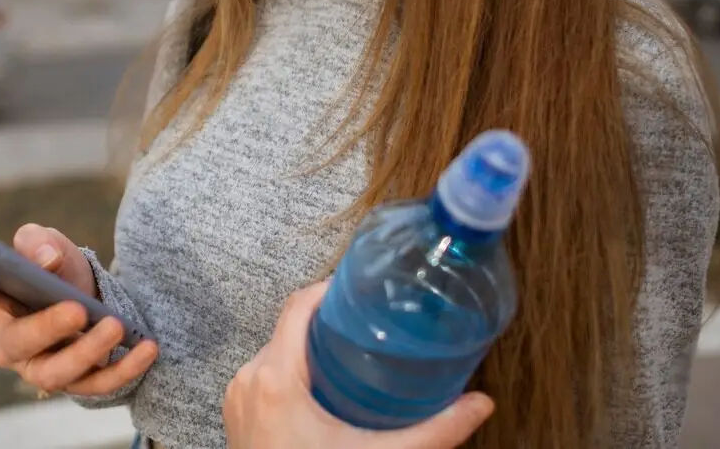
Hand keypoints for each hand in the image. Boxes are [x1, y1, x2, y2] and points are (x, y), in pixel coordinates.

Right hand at [0, 223, 158, 396]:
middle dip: (46, 328)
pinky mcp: (80, 383)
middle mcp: (12, 343)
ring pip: (57, 373)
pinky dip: (126, 368)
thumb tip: (45, 258)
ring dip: (88, 351)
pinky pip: (100, 383)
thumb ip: (39, 243)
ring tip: (115, 325)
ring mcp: (43, 368)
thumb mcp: (48, 245)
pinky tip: (148, 347)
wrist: (94, 298)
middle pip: (17, 344)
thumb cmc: (58, 270)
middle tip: (77, 309)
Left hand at [224, 283, 493, 448]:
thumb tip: (480, 405)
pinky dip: (293, 372)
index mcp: (276, 378)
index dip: (328, 288)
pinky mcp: (238, 415)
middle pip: (289, 328)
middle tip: (369, 324)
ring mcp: (239, 397)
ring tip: (352, 353)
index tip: (361, 288)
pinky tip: (325, 386)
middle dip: (328, 322)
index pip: (297, 306)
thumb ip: (433, 432)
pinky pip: (265, 376)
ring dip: (310, 349)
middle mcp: (249, 379)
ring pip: (277, 352)